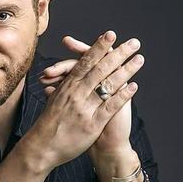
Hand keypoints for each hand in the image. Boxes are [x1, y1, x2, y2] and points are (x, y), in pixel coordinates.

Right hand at [25, 30, 141, 170]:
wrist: (42, 147)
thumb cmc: (49, 124)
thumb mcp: (54, 100)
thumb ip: (63, 87)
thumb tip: (68, 76)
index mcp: (68, 86)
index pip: (86, 61)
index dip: (99, 46)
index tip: (111, 34)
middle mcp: (77, 93)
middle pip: (101, 68)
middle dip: (119, 53)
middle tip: (134, 42)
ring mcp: (85, 108)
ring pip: (108, 84)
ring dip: (126, 70)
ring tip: (140, 59)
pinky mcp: (92, 123)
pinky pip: (110, 106)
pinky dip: (123, 96)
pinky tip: (134, 87)